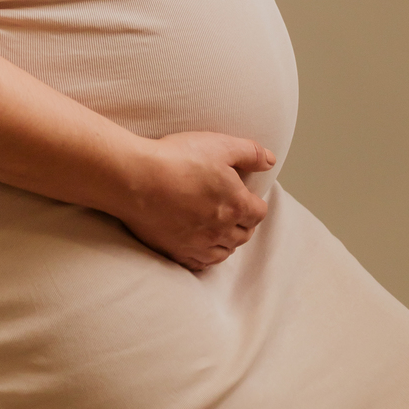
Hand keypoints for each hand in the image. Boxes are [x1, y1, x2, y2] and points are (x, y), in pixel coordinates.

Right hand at [113, 131, 274, 270]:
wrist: (137, 179)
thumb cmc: (178, 158)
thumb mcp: (220, 145)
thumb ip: (250, 152)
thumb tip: (271, 161)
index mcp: (236, 205)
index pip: (259, 212)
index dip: (255, 203)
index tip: (246, 195)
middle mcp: (222, 230)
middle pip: (244, 234)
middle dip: (243, 222)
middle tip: (234, 211)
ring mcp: (199, 244)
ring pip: (225, 251)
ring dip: (227, 241)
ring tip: (220, 228)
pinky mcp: (177, 251)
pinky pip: (200, 263)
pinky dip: (206, 256)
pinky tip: (201, 246)